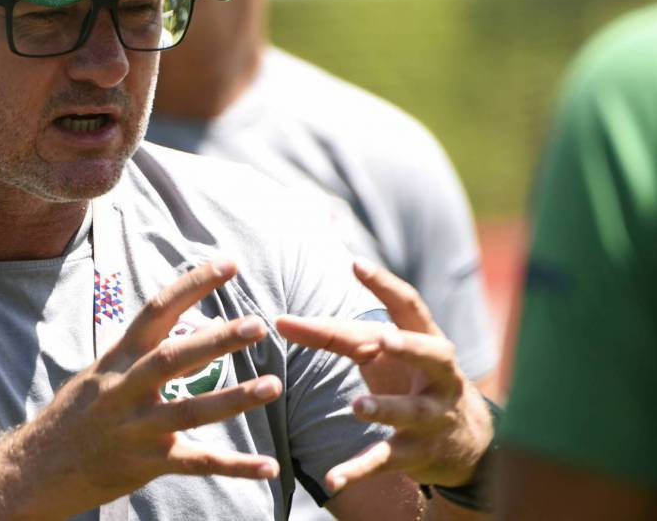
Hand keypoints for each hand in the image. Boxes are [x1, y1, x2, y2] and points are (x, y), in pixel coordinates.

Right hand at [16, 259, 282, 516]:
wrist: (36, 470)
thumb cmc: (74, 416)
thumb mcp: (99, 373)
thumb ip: (137, 353)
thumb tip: (175, 324)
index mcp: (118, 359)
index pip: (156, 311)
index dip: (192, 285)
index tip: (228, 264)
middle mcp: (125, 389)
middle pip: (174, 358)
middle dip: (216, 341)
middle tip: (256, 325)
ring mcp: (136, 429)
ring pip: (190, 411)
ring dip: (234, 399)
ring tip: (272, 385)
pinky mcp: (147, 464)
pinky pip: (198, 464)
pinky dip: (236, 467)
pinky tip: (268, 466)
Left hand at [275, 259, 492, 492]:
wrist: (465, 440)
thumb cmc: (409, 377)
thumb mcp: (381, 353)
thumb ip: (334, 334)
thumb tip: (280, 321)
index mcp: (427, 340)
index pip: (410, 306)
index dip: (385, 285)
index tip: (355, 264)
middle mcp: (437, 375)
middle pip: (430, 355)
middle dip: (409, 348)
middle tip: (383, 340)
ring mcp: (429, 416)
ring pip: (410, 412)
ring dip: (385, 408)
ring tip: (357, 406)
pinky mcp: (415, 452)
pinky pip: (385, 459)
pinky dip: (358, 470)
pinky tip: (332, 480)